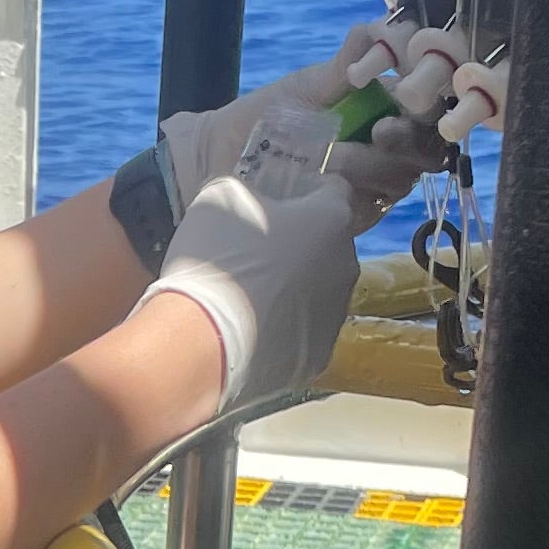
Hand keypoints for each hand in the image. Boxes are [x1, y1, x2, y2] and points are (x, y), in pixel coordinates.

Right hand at [138, 138, 360, 416]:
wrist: (201, 342)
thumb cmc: (215, 259)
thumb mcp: (219, 198)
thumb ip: (251, 193)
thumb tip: (256, 204)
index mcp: (331, 220)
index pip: (334, 191)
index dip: (304, 192)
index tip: (277, 201)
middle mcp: (346, 266)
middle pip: (328, 246)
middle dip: (300, 244)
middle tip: (257, 252)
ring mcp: (334, 316)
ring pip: (319, 292)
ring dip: (294, 289)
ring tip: (250, 298)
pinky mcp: (318, 357)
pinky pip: (303, 333)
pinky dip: (284, 330)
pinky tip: (251, 332)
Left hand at [160, 18, 502, 231]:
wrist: (218, 165)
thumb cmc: (260, 119)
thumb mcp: (303, 88)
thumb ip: (343, 65)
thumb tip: (374, 28)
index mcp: (377, 108)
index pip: (425, 101)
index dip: (428, 96)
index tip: (405, 93)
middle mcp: (383, 145)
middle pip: (425, 143)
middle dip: (407, 136)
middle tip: (379, 132)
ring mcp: (372, 181)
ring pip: (403, 175)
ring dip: (374, 166)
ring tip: (334, 159)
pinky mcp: (354, 214)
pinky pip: (375, 207)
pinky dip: (358, 196)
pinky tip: (331, 187)